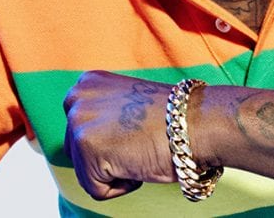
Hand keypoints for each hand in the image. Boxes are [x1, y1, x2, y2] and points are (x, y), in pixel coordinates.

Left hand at [62, 71, 177, 198]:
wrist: (196, 123)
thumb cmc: (173, 119)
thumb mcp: (129, 106)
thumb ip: (105, 116)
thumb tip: (95, 142)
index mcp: (88, 84)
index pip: (80, 130)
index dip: (110, 141)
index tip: (134, 133)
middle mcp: (77, 98)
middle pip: (77, 153)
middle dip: (107, 158)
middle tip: (139, 143)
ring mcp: (78, 122)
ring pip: (86, 173)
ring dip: (114, 172)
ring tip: (139, 151)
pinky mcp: (86, 149)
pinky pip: (96, 190)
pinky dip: (121, 187)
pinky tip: (139, 162)